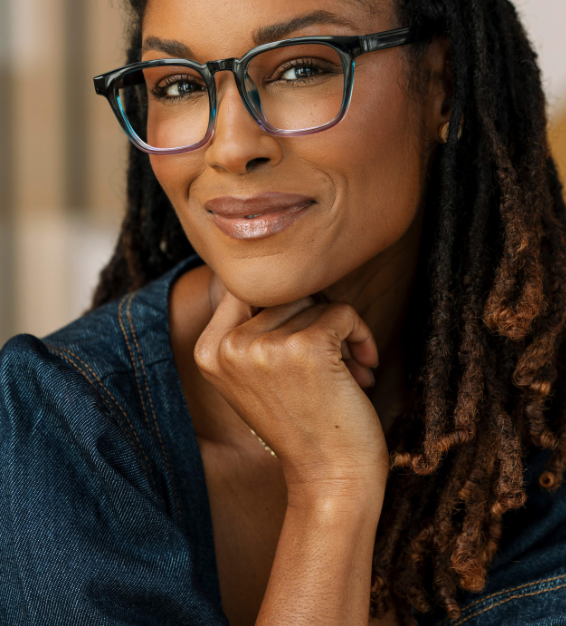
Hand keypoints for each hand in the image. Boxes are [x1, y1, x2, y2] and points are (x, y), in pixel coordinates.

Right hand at [194, 291, 388, 506]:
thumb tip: (280, 270)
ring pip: (314, 302)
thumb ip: (251, 327)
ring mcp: (265, 345)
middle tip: (331, 365)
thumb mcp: (254, 376)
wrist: (329, 482)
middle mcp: (229, 345)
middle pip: (284, 294)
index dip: (284, 309)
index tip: (301, 345)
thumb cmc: (300, 425)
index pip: (247, 289)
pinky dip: (361, 336)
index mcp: (208, 350)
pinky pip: (343, 312)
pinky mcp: (307, 346)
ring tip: (344, 372)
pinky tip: (363, 370)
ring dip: (339, 333)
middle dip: (315, 323)